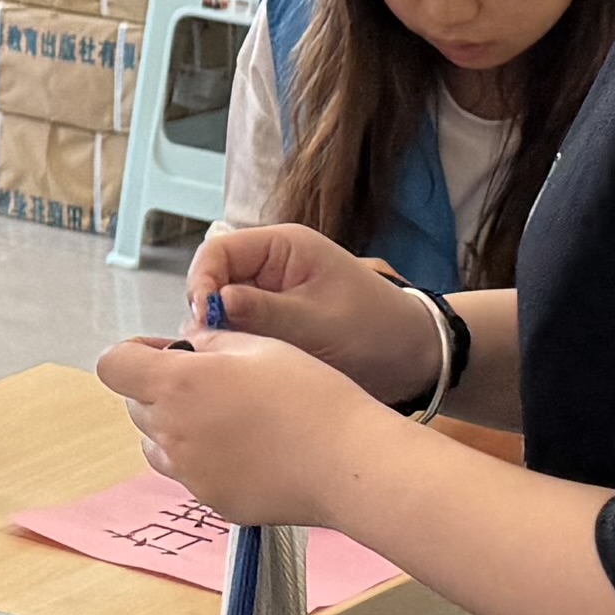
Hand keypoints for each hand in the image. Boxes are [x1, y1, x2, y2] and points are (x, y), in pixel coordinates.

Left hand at [92, 324, 398, 533]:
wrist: (349, 461)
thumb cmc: (311, 396)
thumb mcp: (260, 346)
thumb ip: (209, 342)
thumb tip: (185, 345)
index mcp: (179, 384)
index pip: (113, 366)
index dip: (133, 354)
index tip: (163, 353)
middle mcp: (173, 432)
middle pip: (136, 406)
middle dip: (160, 389)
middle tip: (211, 383)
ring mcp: (190, 473)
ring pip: (157, 444)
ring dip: (176, 427)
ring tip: (229, 418)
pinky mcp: (212, 501)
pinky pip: (189, 475)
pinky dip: (204, 460)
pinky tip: (249, 450)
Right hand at [182, 220, 431, 398]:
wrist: (413, 358)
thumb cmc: (375, 331)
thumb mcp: (317, 322)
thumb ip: (263, 312)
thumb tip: (212, 304)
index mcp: (284, 247)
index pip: (218, 251)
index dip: (202, 282)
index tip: (202, 319)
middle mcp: (270, 266)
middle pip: (213, 279)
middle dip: (207, 311)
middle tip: (213, 347)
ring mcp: (270, 294)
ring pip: (221, 308)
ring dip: (221, 333)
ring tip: (231, 360)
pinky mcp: (273, 322)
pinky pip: (239, 329)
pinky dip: (235, 346)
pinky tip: (243, 367)